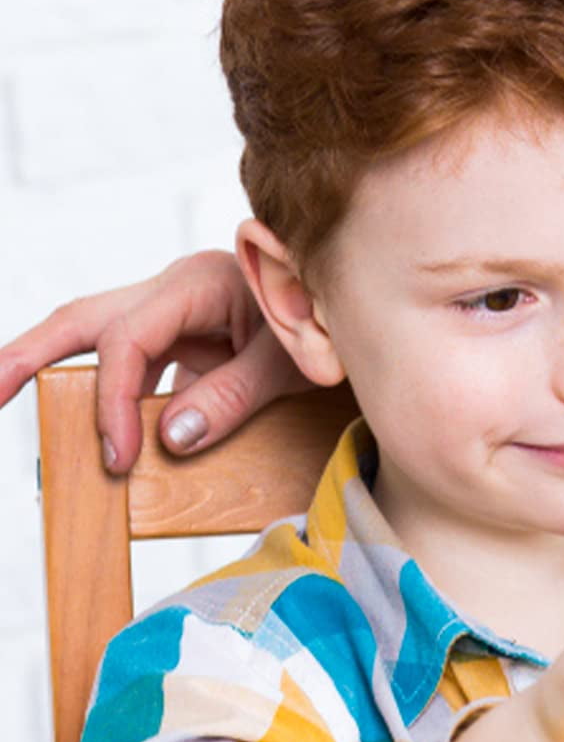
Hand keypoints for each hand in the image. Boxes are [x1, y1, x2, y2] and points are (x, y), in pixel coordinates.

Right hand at [0, 251, 306, 470]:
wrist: (353, 305)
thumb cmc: (327, 322)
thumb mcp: (292, 362)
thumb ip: (233, 397)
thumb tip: (169, 440)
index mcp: (198, 284)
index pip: (129, 342)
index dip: (114, 401)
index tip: (117, 457)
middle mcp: (174, 290)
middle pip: (83, 320)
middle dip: (28, 354)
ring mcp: (173, 312)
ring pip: (98, 339)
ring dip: (61, 375)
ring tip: (21, 407)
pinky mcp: (181, 337)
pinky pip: (132, 364)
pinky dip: (116, 398)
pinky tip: (112, 441)